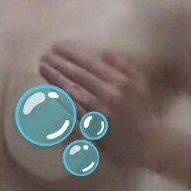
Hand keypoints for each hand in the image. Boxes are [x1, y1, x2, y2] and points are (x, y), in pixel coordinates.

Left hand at [39, 45, 158, 164]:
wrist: (148, 143)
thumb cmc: (144, 113)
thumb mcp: (140, 85)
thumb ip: (124, 67)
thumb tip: (105, 53)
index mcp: (118, 84)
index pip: (89, 65)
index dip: (71, 55)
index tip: (57, 47)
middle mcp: (106, 98)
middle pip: (77, 79)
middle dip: (58, 66)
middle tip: (44, 58)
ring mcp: (97, 117)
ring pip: (71, 96)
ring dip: (55, 83)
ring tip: (43, 72)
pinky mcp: (91, 134)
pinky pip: (71, 119)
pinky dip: (58, 109)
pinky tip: (47, 99)